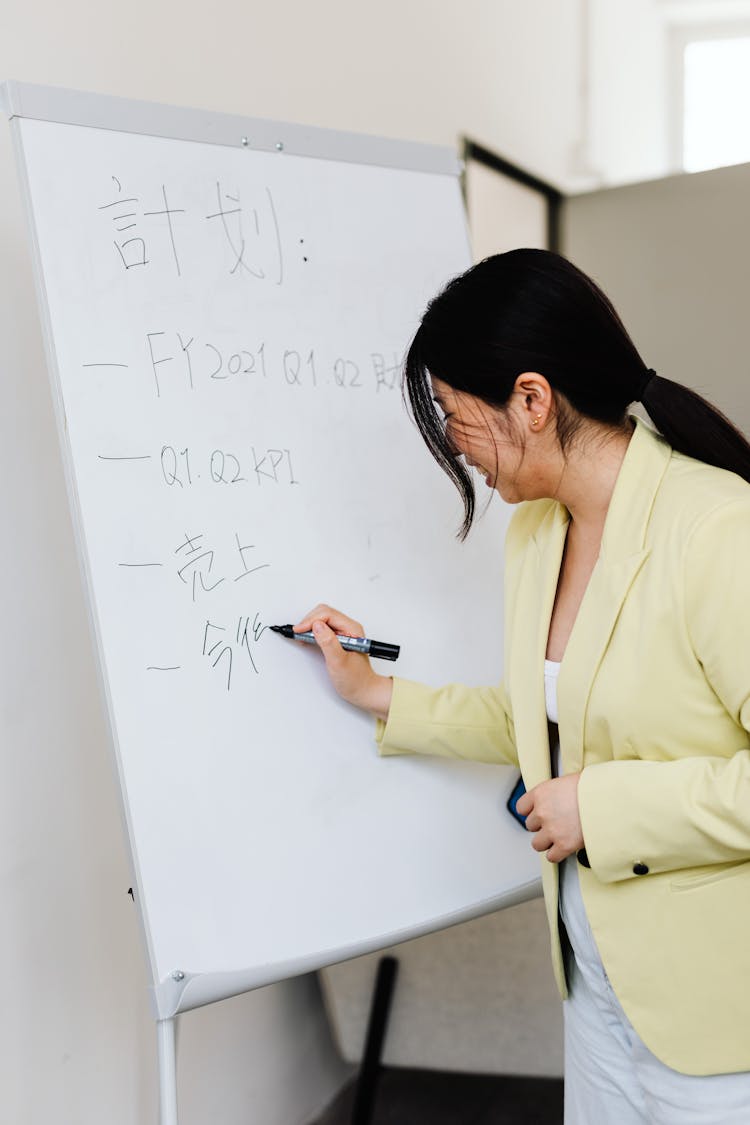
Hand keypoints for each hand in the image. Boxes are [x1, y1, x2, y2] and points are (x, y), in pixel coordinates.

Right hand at [295, 604, 392, 719]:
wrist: (362, 690)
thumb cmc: (356, 679)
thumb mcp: (339, 662)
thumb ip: (328, 643)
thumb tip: (317, 626)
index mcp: (352, 629)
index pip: (328, 614)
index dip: (311, 621)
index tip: (299, 630)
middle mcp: (348, 628)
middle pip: (323, 613)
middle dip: (308, 621)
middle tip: (298, 633)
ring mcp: (342, 633)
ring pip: (321, 619)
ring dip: (309, 625)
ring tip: (299, 635)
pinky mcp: (336, 639)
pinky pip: (322, 628)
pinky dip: (311, 632)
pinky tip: (305, 638)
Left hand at [516, 774, 583, 863]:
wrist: (608, 799)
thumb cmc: (592, 788)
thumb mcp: (566, 782)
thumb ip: (554, 794)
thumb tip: (554, 800)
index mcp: (540, 793)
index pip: (521, 807)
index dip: (530, 811)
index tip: (536, 813)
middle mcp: (542, 812)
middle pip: (530, 826)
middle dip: (542, 826)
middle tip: (556, 823)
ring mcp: (552, 829)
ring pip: (537, 844)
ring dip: (547, 842)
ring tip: (559, 837)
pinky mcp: (564, 845)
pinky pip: (551, 857)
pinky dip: (557, 854)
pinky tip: (564, 848)